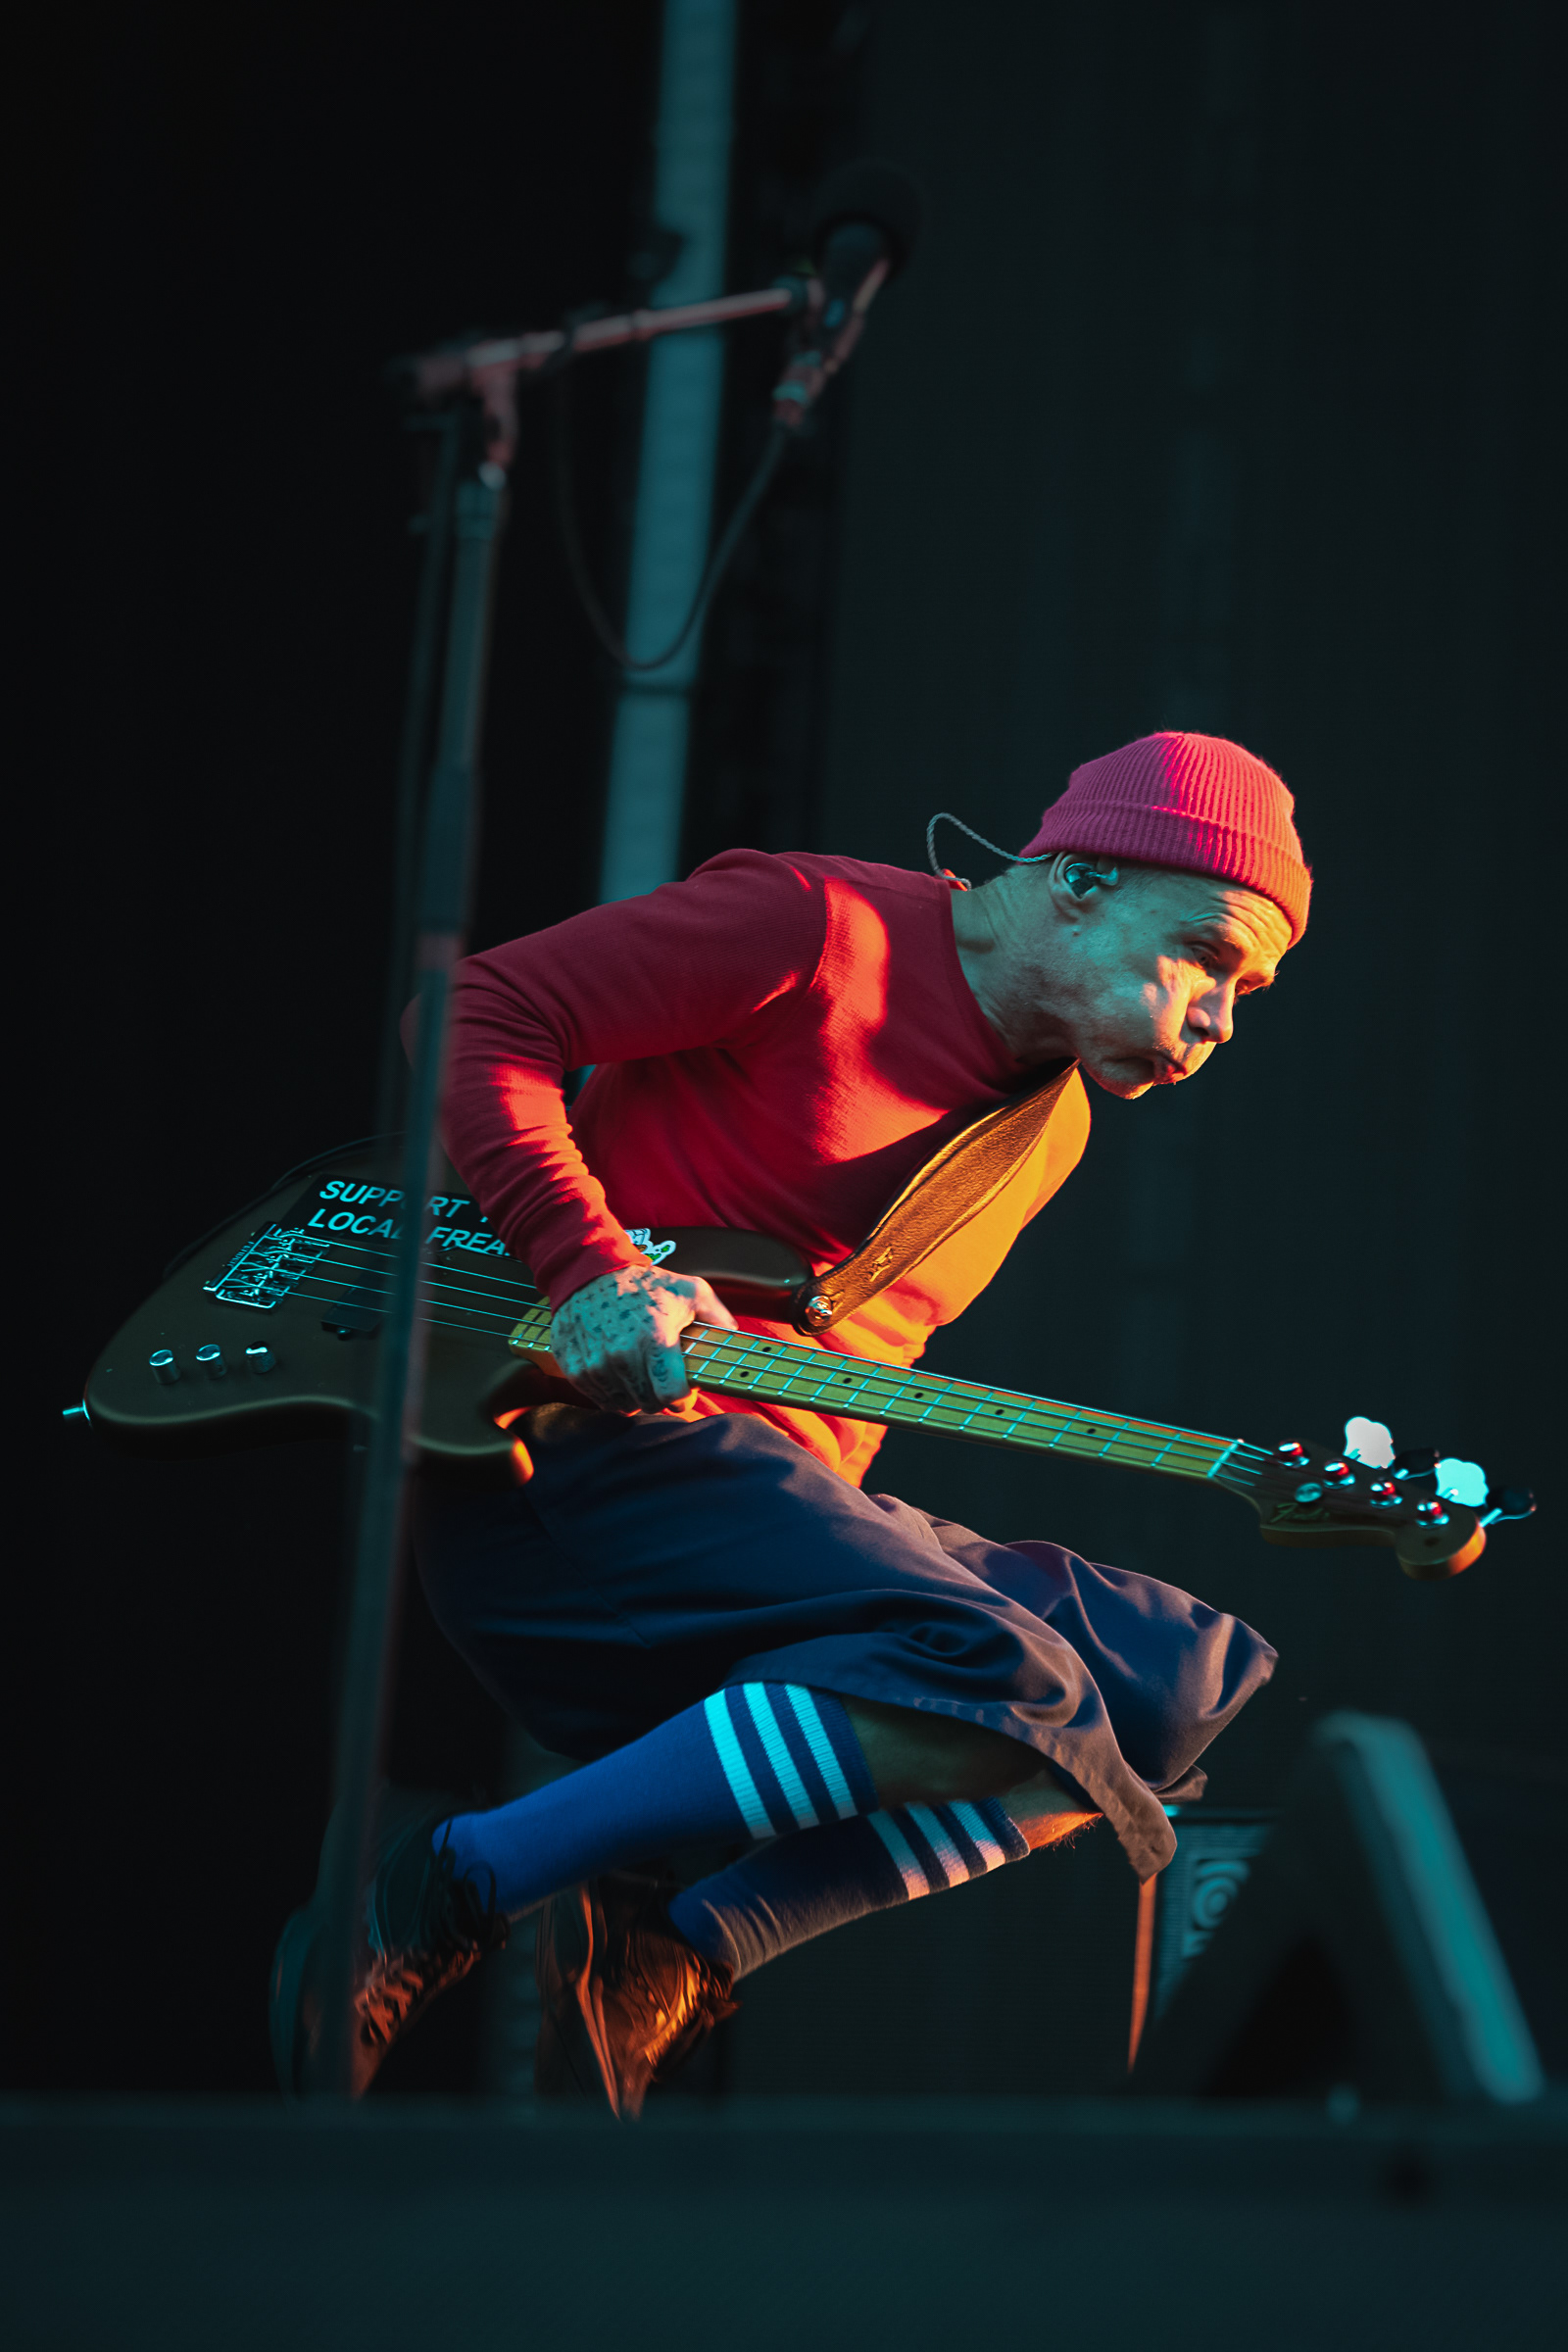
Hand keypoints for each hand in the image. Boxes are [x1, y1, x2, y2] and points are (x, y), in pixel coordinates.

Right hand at [550, 1265, 737, 1413]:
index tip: (683, 1392)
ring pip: (623, 1405)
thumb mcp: (689, 1290)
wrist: (589, 1272)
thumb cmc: (643, 1284)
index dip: (682, 1399)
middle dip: (660, 1396)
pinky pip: (599, 1399)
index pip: (672, 1396)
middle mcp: (622, 1355)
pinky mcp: (574, 1367)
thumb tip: (733, 1337)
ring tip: (639, 1373)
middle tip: (661, 1378)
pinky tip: (618, 1372)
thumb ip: (717, 1316)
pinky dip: (611, 1392)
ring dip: (635, 1395)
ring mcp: (595, 1364)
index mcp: (655, 1339)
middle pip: (649, 1403)